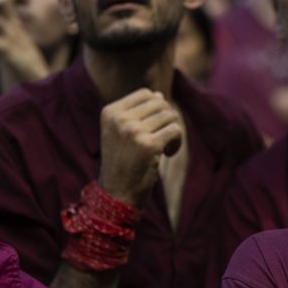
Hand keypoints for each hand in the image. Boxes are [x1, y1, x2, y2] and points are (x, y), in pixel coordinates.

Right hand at [98, 88, 186, 206]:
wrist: (116, 194)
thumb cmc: (122, 163)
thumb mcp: (121, 133)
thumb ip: (137, 113)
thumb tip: (159, 94)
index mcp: (110, 112)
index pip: (145, 94)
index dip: (156, 109)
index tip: (152, 128)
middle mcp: (119, 119)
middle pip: (160, 103)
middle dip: (166, 120)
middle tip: (161, 138)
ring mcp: (133, 131)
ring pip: (170, 116)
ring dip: (172, 132)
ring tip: (164, 147)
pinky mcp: (148, 145)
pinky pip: (176, 131)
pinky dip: (177, 143)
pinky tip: (167, 154)